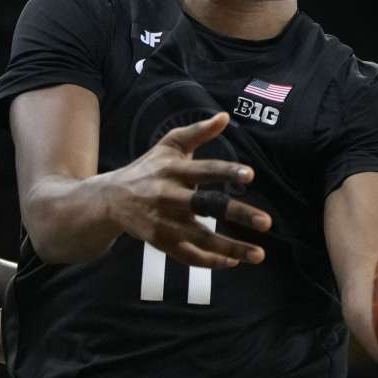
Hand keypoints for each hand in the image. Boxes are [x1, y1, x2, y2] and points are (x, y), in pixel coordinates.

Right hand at [107, 112, 269, 268]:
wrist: (111, 199)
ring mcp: (165, 222)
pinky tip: (233, 261)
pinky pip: (188, 256)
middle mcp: (169, 197)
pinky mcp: (161, 242)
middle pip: (207, 206)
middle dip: (237, 214)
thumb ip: (198, 132)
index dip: (227, 172)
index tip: (250, 174)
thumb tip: (225, 116)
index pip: (204, 170)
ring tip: (259, 254)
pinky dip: (211, 261)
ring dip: (231, 248)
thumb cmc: (148, 169)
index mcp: (174, 170)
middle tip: (266, 222)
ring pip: (201, 238)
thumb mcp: (169, 145)